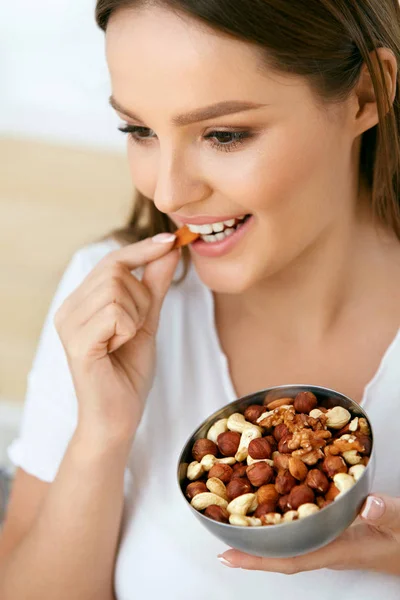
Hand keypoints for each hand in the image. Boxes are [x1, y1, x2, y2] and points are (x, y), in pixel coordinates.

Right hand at [55, 233, 178, 443]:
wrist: (118, 416)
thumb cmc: (129, 371)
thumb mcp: (147, 321)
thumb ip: (154, 286)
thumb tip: (169, 249)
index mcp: (81, 301)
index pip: (112, 260)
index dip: (143, 248)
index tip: (172, 239)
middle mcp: (68, 308)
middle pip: (116, 270)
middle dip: (141, 296)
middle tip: (137, 327)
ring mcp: (68, 325)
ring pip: (117, 289)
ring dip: (136, 315)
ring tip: (124, 341)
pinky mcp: (76, 342)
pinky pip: (116, 314)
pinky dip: (129, 330)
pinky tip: (117, 350)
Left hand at [218, 494, 399, 575]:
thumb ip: (386, 512)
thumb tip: (366, 503)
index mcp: (336, 549)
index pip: (290, 558)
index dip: (257, 558)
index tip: (227, 556)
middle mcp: (325, 545)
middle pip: (278, 547)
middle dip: (248, 540)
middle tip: (218, 524)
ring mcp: (327, 537)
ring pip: (286, 535)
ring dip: (260, 524)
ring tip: (233, 509)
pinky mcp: (332, 528)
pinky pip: (298, 522)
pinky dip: (280, 510)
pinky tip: (270, 498)